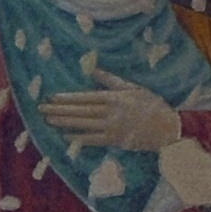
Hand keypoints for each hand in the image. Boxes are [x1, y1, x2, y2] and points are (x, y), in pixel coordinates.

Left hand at [39, 81, 184, 154]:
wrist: (169, 128)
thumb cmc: (153, 105)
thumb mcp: (134, 88)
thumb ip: (112, 80)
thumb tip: (94, 71)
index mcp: (115, 98)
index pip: (85, 97)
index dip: (67, 98)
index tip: (51, 97)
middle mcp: (111, 113)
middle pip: (80, 111)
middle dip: (59, 110)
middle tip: (41, 109)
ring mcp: (113, 128)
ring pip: (83, 125)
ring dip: (64, 123)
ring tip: (48, 120)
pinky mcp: (116, 141)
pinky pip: (93, 140)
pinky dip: (78, 138)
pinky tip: (65, 135)